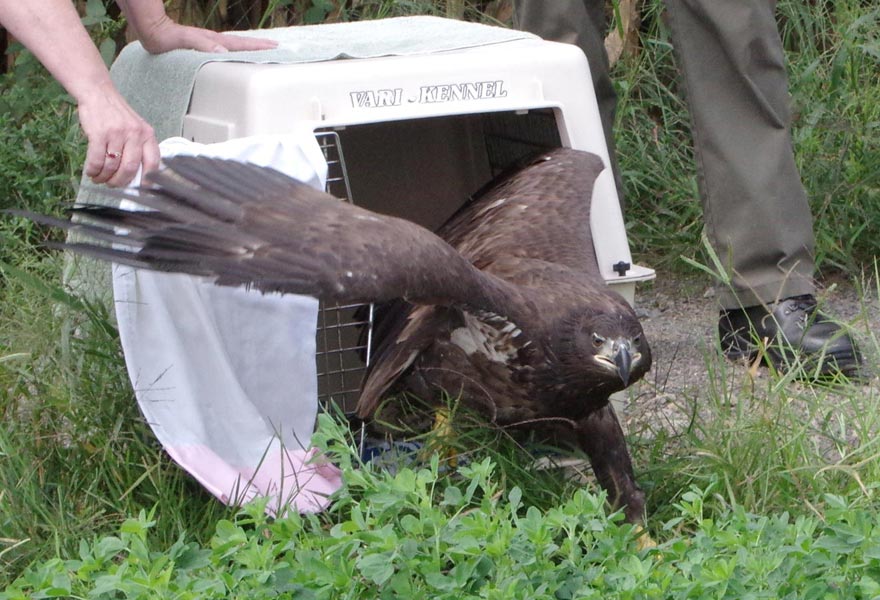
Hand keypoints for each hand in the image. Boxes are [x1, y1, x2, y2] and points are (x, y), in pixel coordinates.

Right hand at [78, 81, 158, 186]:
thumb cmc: (116, 115)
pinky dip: (93, 170)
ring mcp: (117, 133)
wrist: (98, 93)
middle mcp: (135, 134)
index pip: (153, 162)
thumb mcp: (136, 128)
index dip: (148, 180)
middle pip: (130, 168)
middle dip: (120, 182)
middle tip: (112, 185)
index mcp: (148, 135)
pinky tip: (91, 171)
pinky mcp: (99, 133)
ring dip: (104, 177)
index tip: (140, 189)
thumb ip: (139, 147)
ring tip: (99, 178)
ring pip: (112, 166)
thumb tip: (137, 176)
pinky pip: (97, 160)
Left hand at [136, 15, 277, 53]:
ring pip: (236, 47)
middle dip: (260, 46)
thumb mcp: (185, 41)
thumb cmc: (166, 38)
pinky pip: (226, 51)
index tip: (275, 47)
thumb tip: (222, 51)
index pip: (241, 44)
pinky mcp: (204, 48)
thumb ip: (202, 45)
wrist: (153, 32)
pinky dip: (236, 53)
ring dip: (250, 49)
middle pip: (243, 44)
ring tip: (262, 52)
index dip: (258, 46)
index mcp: (214, 41)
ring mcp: (210, 44)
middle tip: (276, 48)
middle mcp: (215, 42)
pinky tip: (237, 57)